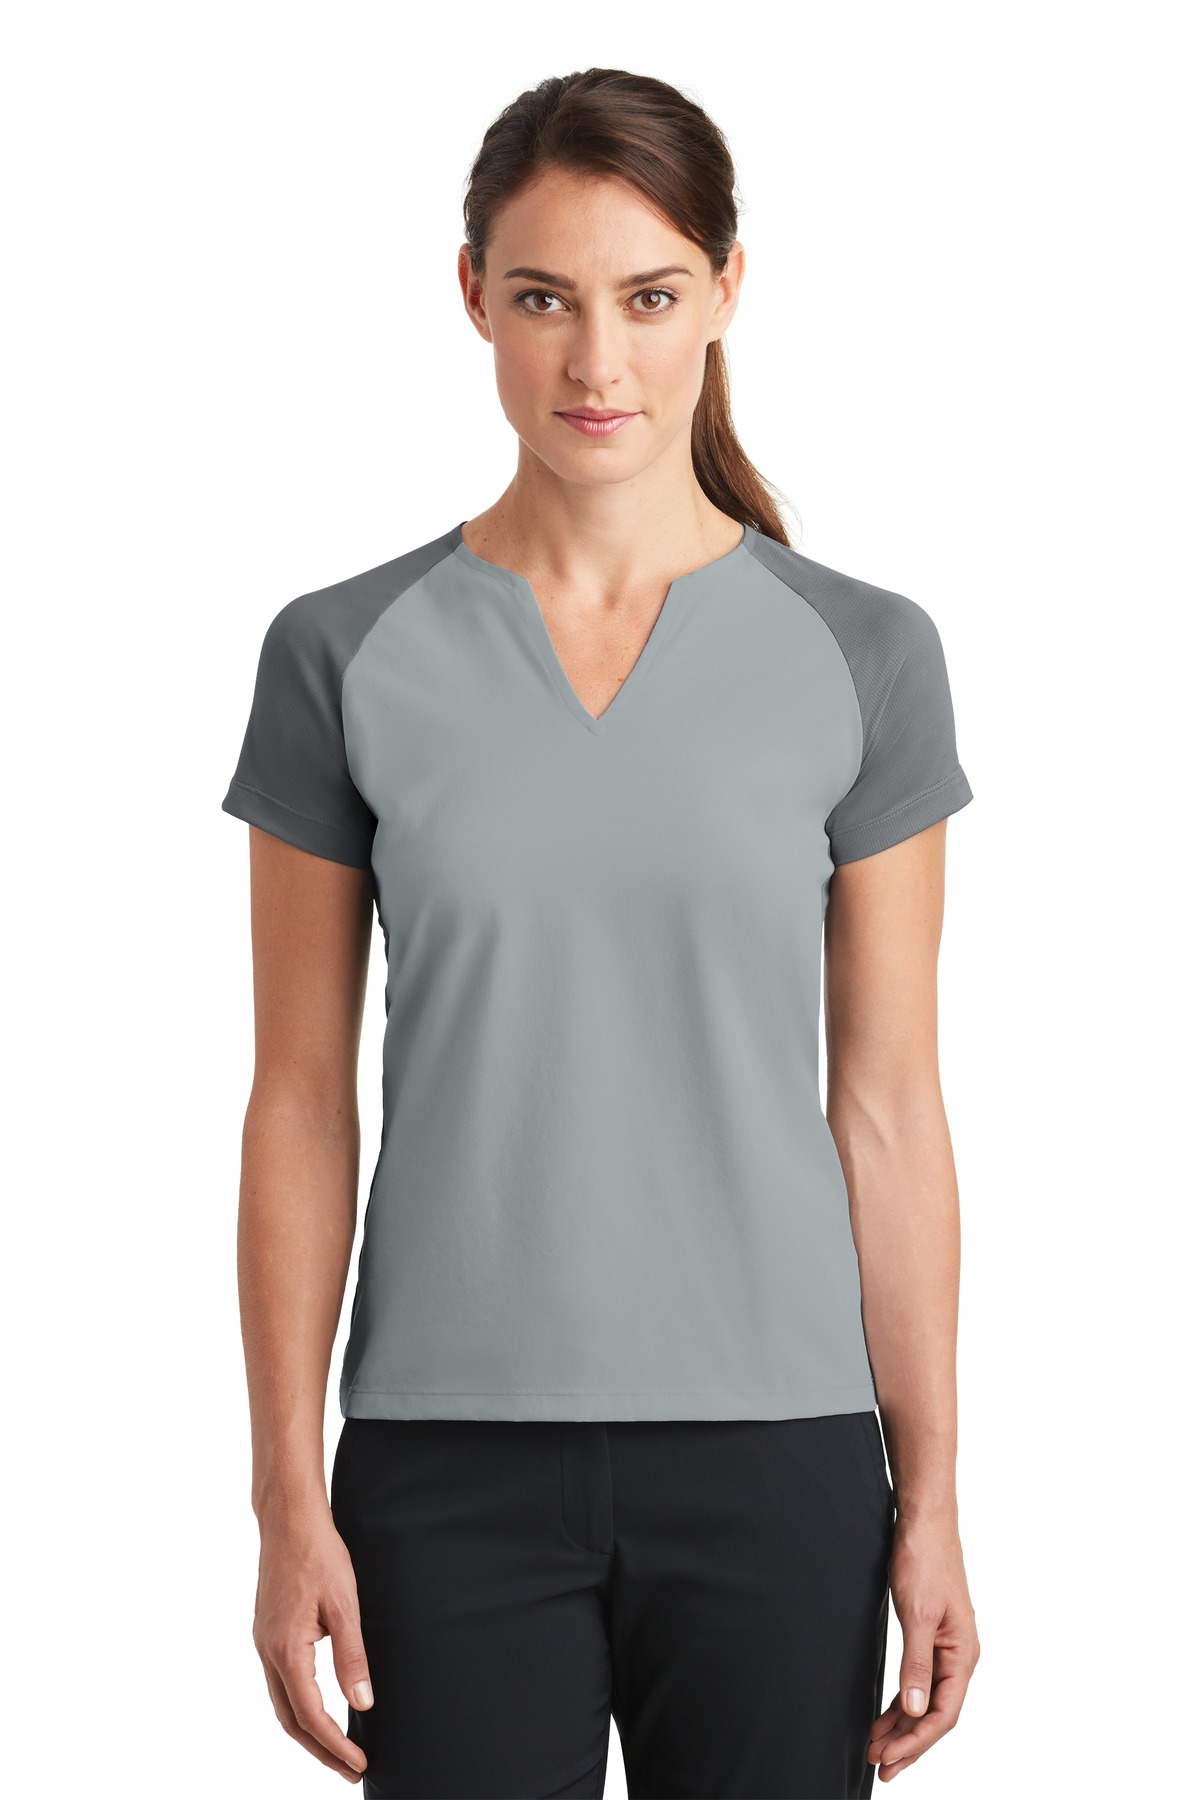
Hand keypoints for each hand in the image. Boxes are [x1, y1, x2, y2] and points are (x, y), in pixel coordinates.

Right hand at [252, 1501, 373, 1782]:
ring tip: (337, 1749)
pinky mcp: (267, 1632)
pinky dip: (298, 1705)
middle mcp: (267, 1652)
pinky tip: (317, 1708)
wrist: (288, 1519)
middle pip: (291, 1720)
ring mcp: (263, 1642)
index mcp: (286, 1649)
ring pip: (282, 1703)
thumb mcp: (345, 1604)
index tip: (359, 1763)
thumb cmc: (318, 1553)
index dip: (335, 1745)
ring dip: (309, 1731)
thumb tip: (362, 1702)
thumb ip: (352, 1656)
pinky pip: (280, 1682)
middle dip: (320, 1750)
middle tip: (349, 1769)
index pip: (311, 1715)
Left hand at [868, 1510, 980, 1780]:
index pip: (943, 1714)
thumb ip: (916, 1665)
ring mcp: (947, 1648)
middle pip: (936, 1714)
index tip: (888, 1759)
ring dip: (903, 1726)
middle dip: (908, 1743)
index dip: (916, 1741)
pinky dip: (903, 1701)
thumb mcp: (917, 1615)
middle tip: (878, 1765)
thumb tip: (915, 1710)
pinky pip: (920, 1681)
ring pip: (926, 1701)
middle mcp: (960, 1656)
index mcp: (963, 1654)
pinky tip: (887, 1714)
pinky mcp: (932, 1637)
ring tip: (876, 1747)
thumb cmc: (925, 1560)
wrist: (924, 1522)